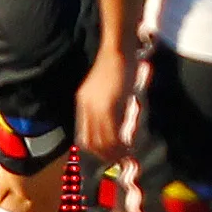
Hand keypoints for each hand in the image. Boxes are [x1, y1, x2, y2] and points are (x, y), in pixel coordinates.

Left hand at [75, 49, 139, 165]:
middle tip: (119, 161)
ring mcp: (95, 107)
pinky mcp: (107, 105)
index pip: (85, 135)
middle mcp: (86, 107)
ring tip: (125, 157)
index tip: (109, 156)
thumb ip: (111, 106)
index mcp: (83, 103)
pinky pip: (111, 131)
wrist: (117, 49)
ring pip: (101, 139)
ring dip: (113, 151)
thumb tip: (119, 125)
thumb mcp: (109, 88)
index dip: (96, 149)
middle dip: (105, 155)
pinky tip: (129, 146)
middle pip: (91, 141)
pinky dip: (119, 142)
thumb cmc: (118, 64)